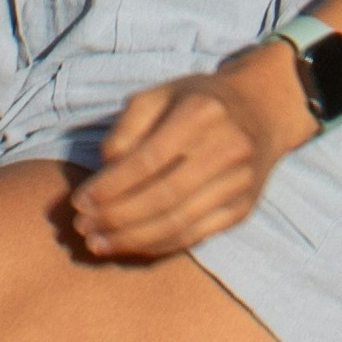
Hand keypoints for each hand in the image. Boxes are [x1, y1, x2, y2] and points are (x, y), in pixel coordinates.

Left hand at [65, 43, 303, 262]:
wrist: (262, 110)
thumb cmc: (198, 100)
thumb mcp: (158, 95)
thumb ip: (126, 128)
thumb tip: (104, 172)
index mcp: (201, 113)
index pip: (147, 160)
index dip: (110, 186)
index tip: (79, 201)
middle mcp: (226, 148)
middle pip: (162, 197)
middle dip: (116, 218)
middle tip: (83, 228)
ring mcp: (238, 183)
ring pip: (179, 224)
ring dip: (132, 240)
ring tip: (99, 243)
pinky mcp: (243, 209)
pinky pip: (196, 236)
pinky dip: (159, 245)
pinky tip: (131, 246)